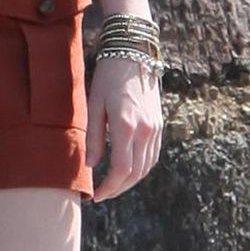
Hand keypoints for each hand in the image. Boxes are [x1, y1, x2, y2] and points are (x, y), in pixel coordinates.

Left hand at [87, 54, 162, 200]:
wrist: (133, 55)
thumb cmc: (106, 78)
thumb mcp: (93, 105)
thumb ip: (92, 137)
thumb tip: (90, 166)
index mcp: (125, 126)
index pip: (120, 169)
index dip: (108, 187)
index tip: (95, 195)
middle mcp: (145, 131)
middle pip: (135, 173)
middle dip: (117, 188)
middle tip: (101, 194)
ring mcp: (155, 129)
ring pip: (146, 167)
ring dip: (129, 181)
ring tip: (112, 185)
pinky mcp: (158, 125)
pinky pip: (152, 156)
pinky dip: (140, 168)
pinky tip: (127, 170)